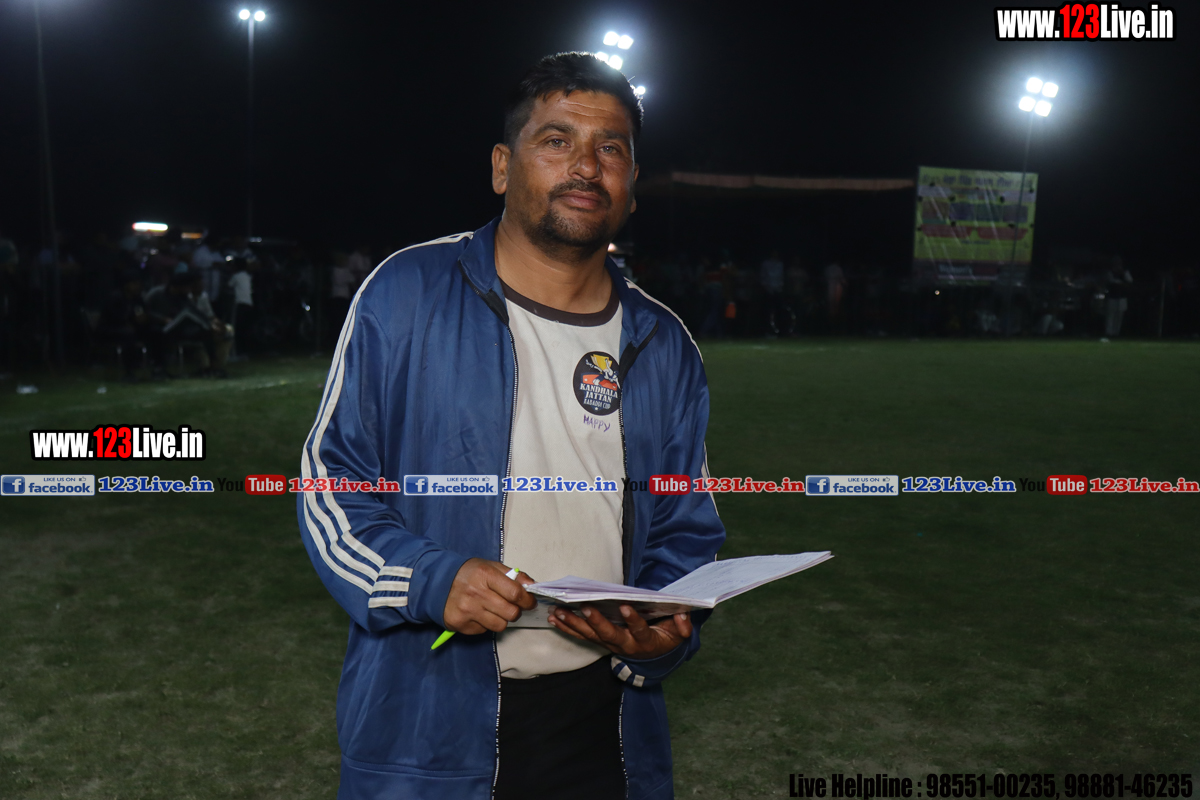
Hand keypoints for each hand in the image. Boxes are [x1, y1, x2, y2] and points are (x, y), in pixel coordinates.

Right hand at [442, 558, 535, 634]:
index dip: (527, 600)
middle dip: (516, 611)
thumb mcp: (491, 566)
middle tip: (511, 606)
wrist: (437, 583)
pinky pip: (485, 630)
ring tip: (493, 609)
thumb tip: (532, 586)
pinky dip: (486, 623)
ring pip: (500, 625)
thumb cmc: (468, 573)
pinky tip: (478, 613)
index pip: (516, 594)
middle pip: (511, 613)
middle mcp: (476, 593)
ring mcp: (467, 610)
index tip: (529, 602)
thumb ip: (514, 575)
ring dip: (502, 619)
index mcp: (485, 575)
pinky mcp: (460, 624)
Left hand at [548, 604, 691, 659]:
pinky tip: (555, 618)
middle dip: (596, 621)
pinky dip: (568, 627)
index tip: (626, 607)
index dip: (633, 621)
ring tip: (559, 611)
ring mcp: (610, 644)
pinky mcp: (600, 642)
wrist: (653, 657)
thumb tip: (683, 617)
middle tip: (584, 607)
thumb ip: (681, 626)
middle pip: (609, 635)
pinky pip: (582, 636)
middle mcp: (624, 645)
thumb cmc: (665, 638)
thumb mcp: (677, 634)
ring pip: (590, 635)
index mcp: (644, 641)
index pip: (639, 631)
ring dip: (574, 624)